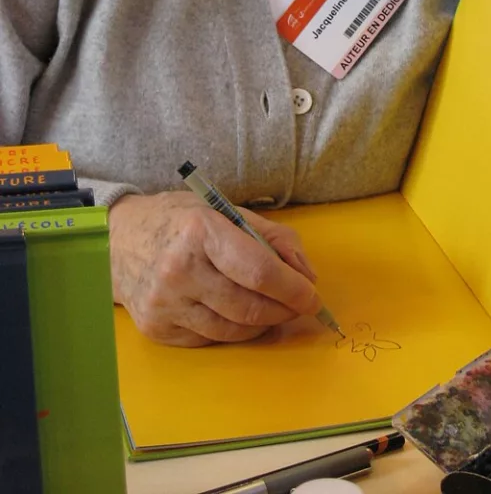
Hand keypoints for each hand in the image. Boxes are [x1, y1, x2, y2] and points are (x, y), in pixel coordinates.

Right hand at [109, 191, 321, 346]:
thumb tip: (307, 274)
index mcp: (200, 232)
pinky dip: (235, 330)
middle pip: (250, 306)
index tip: (312, 296)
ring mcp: (166, 304)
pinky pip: (211, 339)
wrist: (118, 241)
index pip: (259, 271)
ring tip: (274, 309)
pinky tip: (239, 314)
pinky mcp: (158, 329)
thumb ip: (272, 237)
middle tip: (300, 305)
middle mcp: (179, 270)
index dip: (293, 288)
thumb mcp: (225, 211)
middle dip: (285, 309)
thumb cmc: (179, 221)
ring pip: (234, 329)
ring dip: (264, 323)